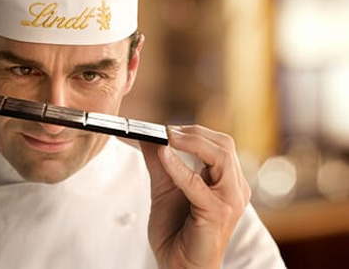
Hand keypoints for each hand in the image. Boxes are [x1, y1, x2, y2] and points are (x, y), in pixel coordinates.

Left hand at [140, 125, 251, 268]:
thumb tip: (147, 135)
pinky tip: (163, 155)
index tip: (166, 127)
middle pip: (224, 145)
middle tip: (166, 130)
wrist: (179, 265)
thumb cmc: (177, 232)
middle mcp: (234, 188)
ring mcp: (230, 201)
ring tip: (167, 137)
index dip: (194, 131)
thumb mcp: (165, 188)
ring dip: (191, 143)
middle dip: (194, 132)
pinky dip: (179, 167)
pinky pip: (198, 184)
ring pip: (220, 157)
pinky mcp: (218, 213)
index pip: (220, 144)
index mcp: (227, 181)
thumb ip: (159, 162)